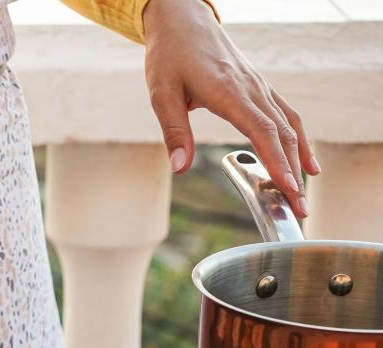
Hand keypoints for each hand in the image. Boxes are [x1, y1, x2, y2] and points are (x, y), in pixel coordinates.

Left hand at [143, 0, 319, 216]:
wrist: (183, 21)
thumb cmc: (169, 57)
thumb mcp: (161, 94)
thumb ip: (173, 131)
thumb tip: (180, 167)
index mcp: (229, 92)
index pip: (262, 131)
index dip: (277, 161)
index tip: (287, 188)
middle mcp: (252, 89)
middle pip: (281, 135)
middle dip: (292, 174)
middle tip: (298, 208)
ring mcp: (259, 87)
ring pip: (288, 125)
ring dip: (299, 159)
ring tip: (304, 191)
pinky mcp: (258, 87)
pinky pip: (285, 115)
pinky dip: (297, 139)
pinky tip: (303, 160)